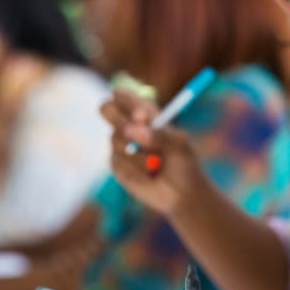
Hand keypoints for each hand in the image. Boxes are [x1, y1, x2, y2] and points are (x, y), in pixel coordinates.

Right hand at [100, 89, 207, 217]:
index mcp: (144, 112)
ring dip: (137, 151)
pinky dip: (136, 169)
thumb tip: (132, 130)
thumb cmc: (183, 162)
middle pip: (106, 108)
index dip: (127, 99)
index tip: (141, 114)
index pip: (125, 95)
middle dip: (118, 117)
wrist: (181, 193)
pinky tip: (149, 175)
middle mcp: (128, 125)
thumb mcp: (178, 144)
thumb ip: (159, 134)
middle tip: (133, 130)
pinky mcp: (117, 165)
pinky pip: (118, 161)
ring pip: (115, 138)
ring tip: (156, 163)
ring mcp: (120, 145)